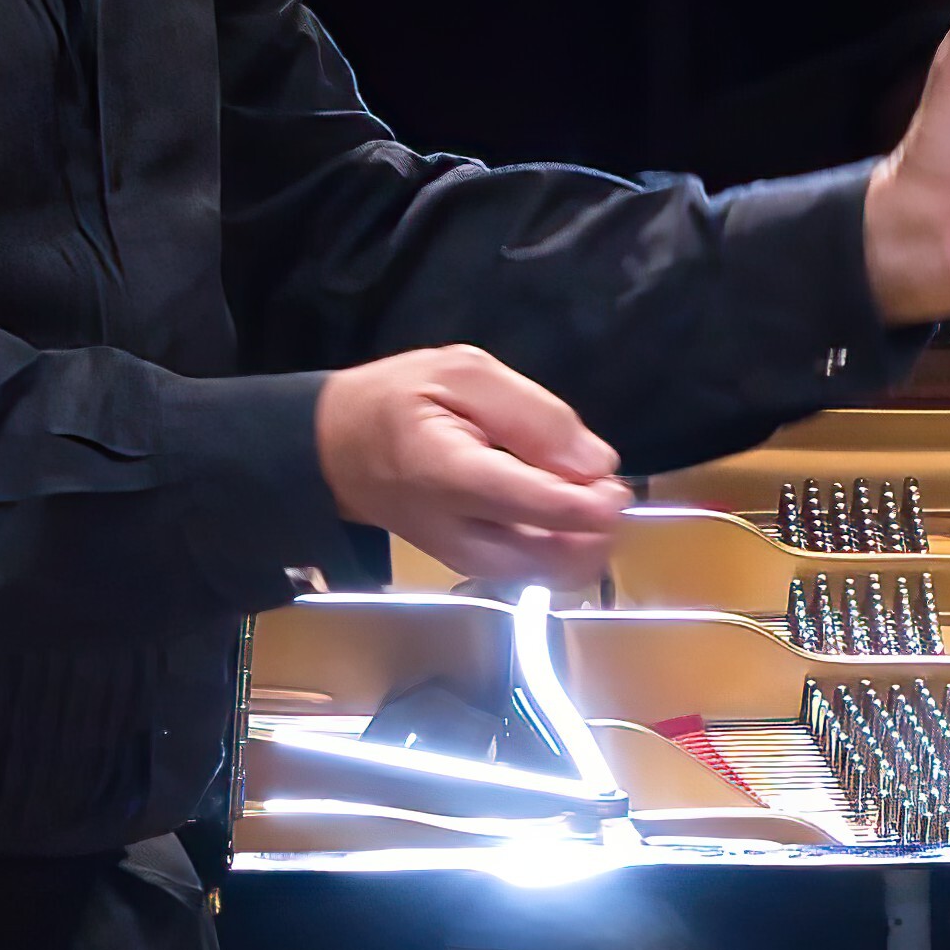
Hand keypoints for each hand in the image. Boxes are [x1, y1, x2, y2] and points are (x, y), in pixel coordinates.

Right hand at [316, 347, 632, 586]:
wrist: (336, 451)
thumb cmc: (398, 401)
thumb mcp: (461, 373)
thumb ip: (532, 414)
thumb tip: (596, 462)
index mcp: (450, 475)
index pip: (535, 507)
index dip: (591, 504)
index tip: (614, 484)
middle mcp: (459, 532)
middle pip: (553, 559)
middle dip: (598, 529)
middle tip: (606, 487)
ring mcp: (465, 559)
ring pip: (550, 576)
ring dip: (587, 543)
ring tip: (586, 496)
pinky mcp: (472, 568)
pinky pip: (535, 573)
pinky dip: (566, 549)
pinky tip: (565, 513)